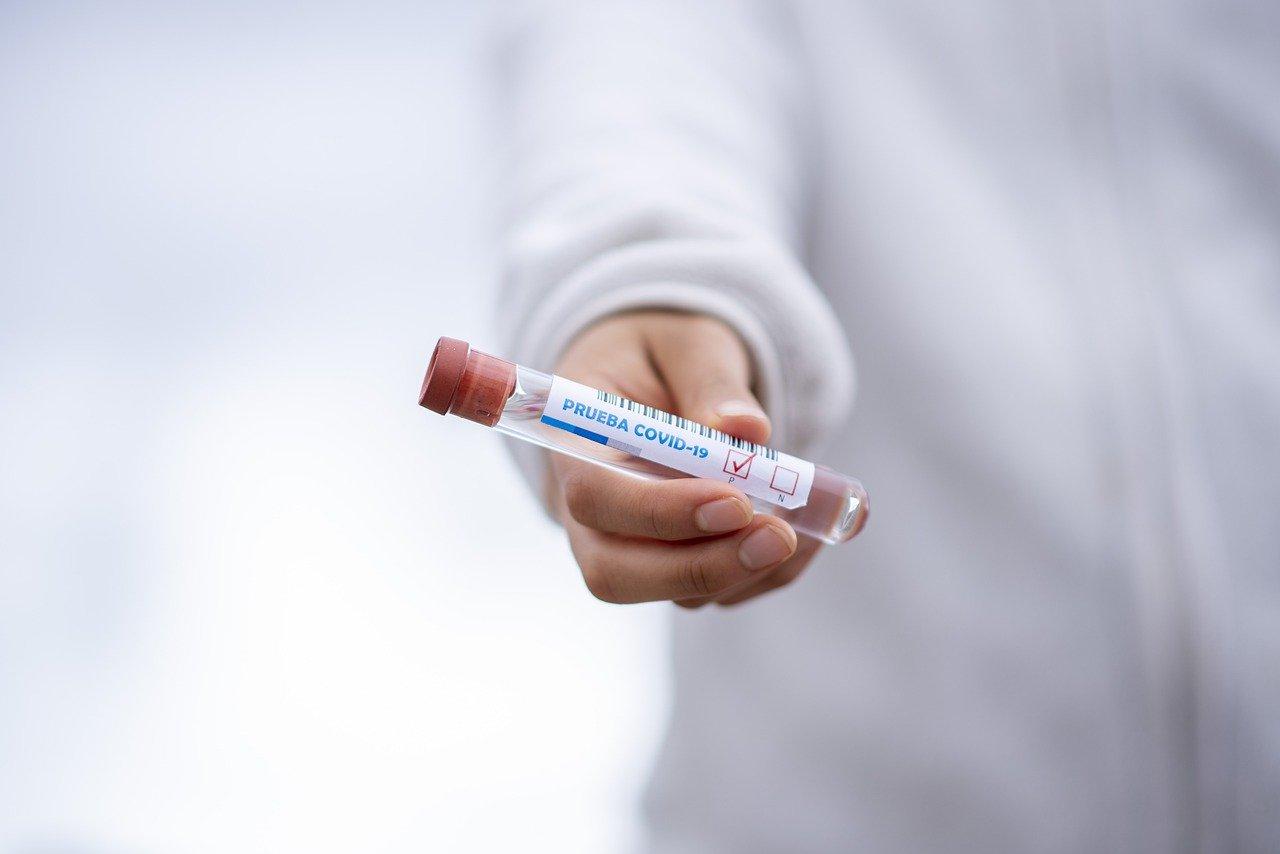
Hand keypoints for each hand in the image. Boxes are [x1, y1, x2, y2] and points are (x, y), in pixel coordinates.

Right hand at [550, 311, 821, 606]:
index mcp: (574, 443)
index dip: (659, 511)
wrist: (662, 373)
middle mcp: (590, 511)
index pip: (594, 496)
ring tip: (806, 522)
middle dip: (702, 567)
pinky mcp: (677, 566)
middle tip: (778, 537)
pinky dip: (771, 573)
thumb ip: (710, 380)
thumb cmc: (662, 352)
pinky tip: (806, 531)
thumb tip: (746, 431)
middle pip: (616, 573)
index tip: (734, 501)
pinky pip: (722, 592)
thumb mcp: (688, 342)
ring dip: (747, 570)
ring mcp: (630, 548)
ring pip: (677, 593)